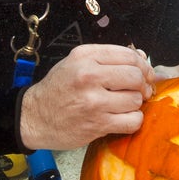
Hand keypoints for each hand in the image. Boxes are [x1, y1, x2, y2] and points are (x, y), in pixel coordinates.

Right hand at [19, 44, 154, 149]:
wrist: (33, 117)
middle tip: (141, 90)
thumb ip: (108, 59)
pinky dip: (133, 121)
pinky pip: (133, 121)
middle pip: (136, 76)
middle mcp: (89, 76)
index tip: (145, 73)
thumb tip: (142, 58)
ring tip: (125, 105)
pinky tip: (123, 118)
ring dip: (136, 104)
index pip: (128, 55)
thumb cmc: (58, 89)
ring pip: (136, 99)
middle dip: (143, 84)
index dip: (143, 65)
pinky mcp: (97, 124)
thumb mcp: (76, 63)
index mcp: (85, 57)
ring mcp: (93, 102)